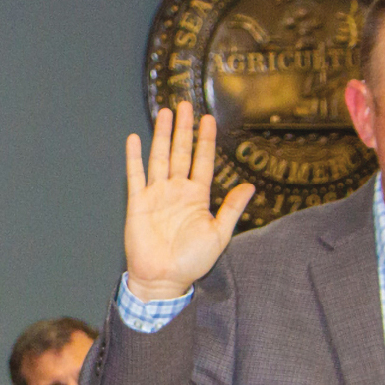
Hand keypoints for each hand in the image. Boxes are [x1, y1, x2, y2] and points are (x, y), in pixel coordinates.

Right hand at [124, 102, 254, 300]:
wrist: (163, 279)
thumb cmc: (191, 261)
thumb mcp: (219, 234)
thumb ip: (232, 208)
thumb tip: (249, 186)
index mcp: (197, 197)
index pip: (202, 161)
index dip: (205, 140)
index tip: (209, 119)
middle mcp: (176, 191)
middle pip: (181, 152)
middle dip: (184, 129)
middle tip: (186, 105)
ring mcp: (156, 195)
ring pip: (160, 158)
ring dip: (162, 136)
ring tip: (165, 113)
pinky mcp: (138, 203)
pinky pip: (135, 176)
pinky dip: (134, 157)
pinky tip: (134, 139)